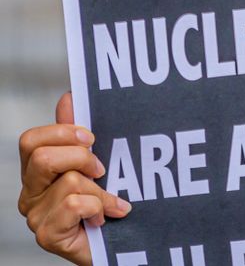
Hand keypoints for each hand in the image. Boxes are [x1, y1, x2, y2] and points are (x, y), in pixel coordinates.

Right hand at [17, 92, 129, 264]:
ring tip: (109, 202)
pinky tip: (105, 217)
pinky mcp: (48, 235)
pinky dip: (99, 207)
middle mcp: (30, 192)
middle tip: (102, 170)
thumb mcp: (96, 164)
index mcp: (37, 171)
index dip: (63, 132)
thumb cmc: (105, 203)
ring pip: (69, 181)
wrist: (116, 245)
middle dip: (82, 157)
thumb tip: (69, 97)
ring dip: (100, 190)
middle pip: (43, 157)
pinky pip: (75, 205)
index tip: (92, 138)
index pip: (31, 140)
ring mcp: (35, 215)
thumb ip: (79, 134)